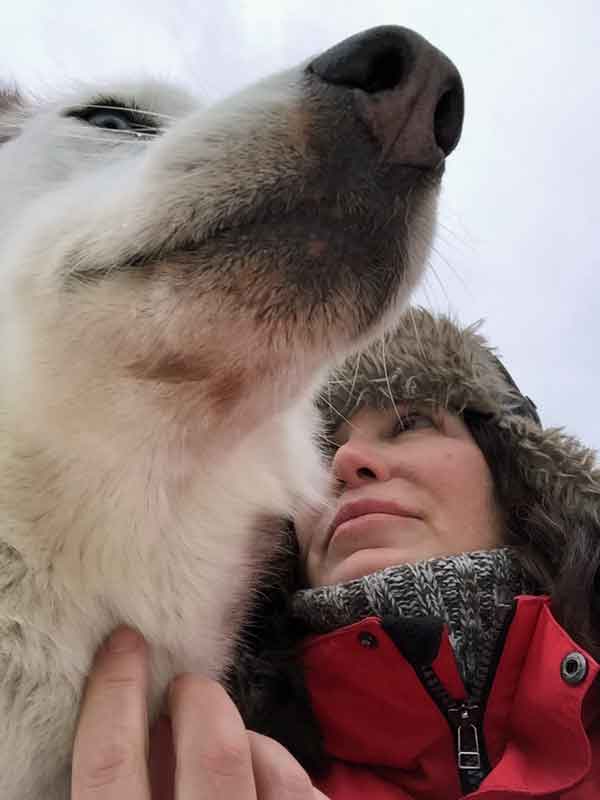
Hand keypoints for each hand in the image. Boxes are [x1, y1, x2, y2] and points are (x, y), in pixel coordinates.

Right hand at [72, 626, 327, 798]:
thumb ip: (125, 780)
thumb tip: (140, 720)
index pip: (110, 764)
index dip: (114, 692)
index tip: (124, 642)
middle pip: (214, 750)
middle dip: (202, 699)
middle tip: (189, 690)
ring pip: (274, 767)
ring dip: (248, 739)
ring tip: (232, 746)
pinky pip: (304, 791)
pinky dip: (281, 771)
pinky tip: (266, 780)